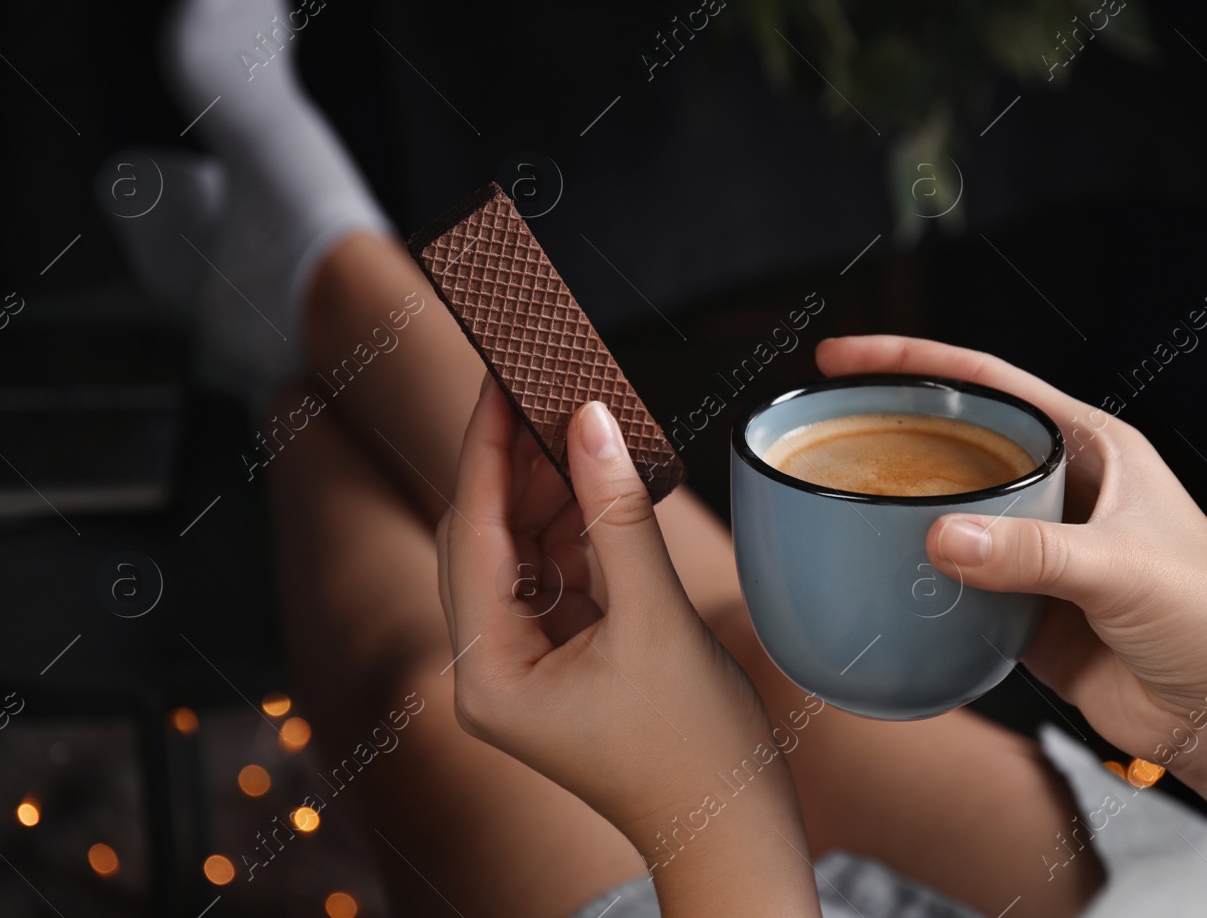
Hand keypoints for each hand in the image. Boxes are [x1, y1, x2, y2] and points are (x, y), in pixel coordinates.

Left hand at [438, 378, 817, 910]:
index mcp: (488, 672)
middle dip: (513, 461)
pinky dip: (576, 526)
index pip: (473, 535)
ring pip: (522, 552)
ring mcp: (526, 666)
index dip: (485, 449)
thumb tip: (588, 422)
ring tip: (569, 414)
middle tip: (535, 380)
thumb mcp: (656, 620)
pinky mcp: (564, 661)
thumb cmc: (695, 749)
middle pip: (487, 539)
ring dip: (546, 488)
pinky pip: (558, 575)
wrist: (733, 829)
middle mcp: (491, 668)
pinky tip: (596, 475)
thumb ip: (617, 516)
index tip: (497, 377)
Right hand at [816, 335, 1206, 804]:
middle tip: (821, 433)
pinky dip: (915, 587)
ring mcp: (1038, 555)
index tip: (843, 356)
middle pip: (957, 447)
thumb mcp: (1126, 569)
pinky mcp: (1025, 616)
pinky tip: (874, 584)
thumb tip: (939, 540)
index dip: (914, 362)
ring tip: (832, 506)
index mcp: (1092, 448)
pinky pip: (955, 590)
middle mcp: (1060, 491)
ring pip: (949, 520)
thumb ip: (1033, 553)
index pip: (988, 385)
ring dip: (898, 516)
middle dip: (891, 434)